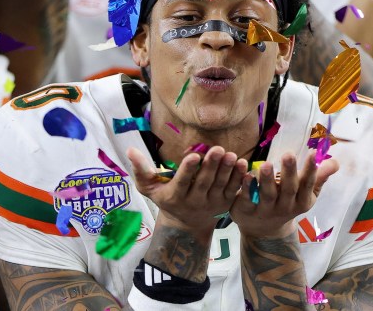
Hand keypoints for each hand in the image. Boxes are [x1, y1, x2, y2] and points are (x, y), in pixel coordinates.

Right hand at [127, 146, 247, 232]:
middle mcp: (194, 202)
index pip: (182, 183)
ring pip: (220, 185)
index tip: (193, 156)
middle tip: (217, 149)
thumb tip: (130, 149)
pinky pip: (233, 190)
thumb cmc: (165, 198)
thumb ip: (140, 170)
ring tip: (231, 155)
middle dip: (211, 166)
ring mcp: (211, 204)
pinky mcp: (225, 203)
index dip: (188, 170)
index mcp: (175, 196)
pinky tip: (243, 163)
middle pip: (204, 183)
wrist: (187, 224)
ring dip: (226, 170)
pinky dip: (239, 177)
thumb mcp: (149, 188)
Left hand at [230, 150, 338, 237]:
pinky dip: (246, 188)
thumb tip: (336, 162)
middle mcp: (286, 207)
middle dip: (289, 172)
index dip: (311, 171)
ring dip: (267, 180)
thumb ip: (319, 178)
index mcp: (302, 201)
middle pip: (288, 189)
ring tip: (266, 164)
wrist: (264, 230)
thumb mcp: (305, 194)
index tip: (313, 153)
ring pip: (267, 195)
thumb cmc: (288, 202)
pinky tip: (246, 175)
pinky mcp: (247, 211)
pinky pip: (247, 199)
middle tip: (289, 154)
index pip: (308, 185)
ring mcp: (266, 211)